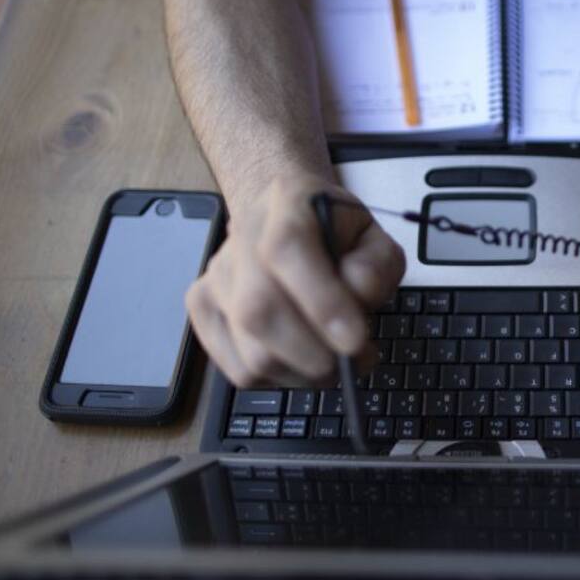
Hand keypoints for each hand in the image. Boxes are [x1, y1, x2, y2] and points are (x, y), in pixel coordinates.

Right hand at [186, 173, 405, 387]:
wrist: (285, 218)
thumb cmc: (335, 233)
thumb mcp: (374, 238)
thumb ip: (377, 265)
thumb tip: (358, 299)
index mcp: (288, 201)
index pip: (288, 250)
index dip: (322, 301)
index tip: (355, 340)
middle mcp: (242, 235)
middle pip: (259, 311)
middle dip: (316, 356)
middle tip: (355, 361)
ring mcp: (216, 274)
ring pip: (251, 352)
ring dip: (303, 372)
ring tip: (332, 359)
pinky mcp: (202, 309)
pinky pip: (239, 369)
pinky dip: (279, 378)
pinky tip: (299, 358)